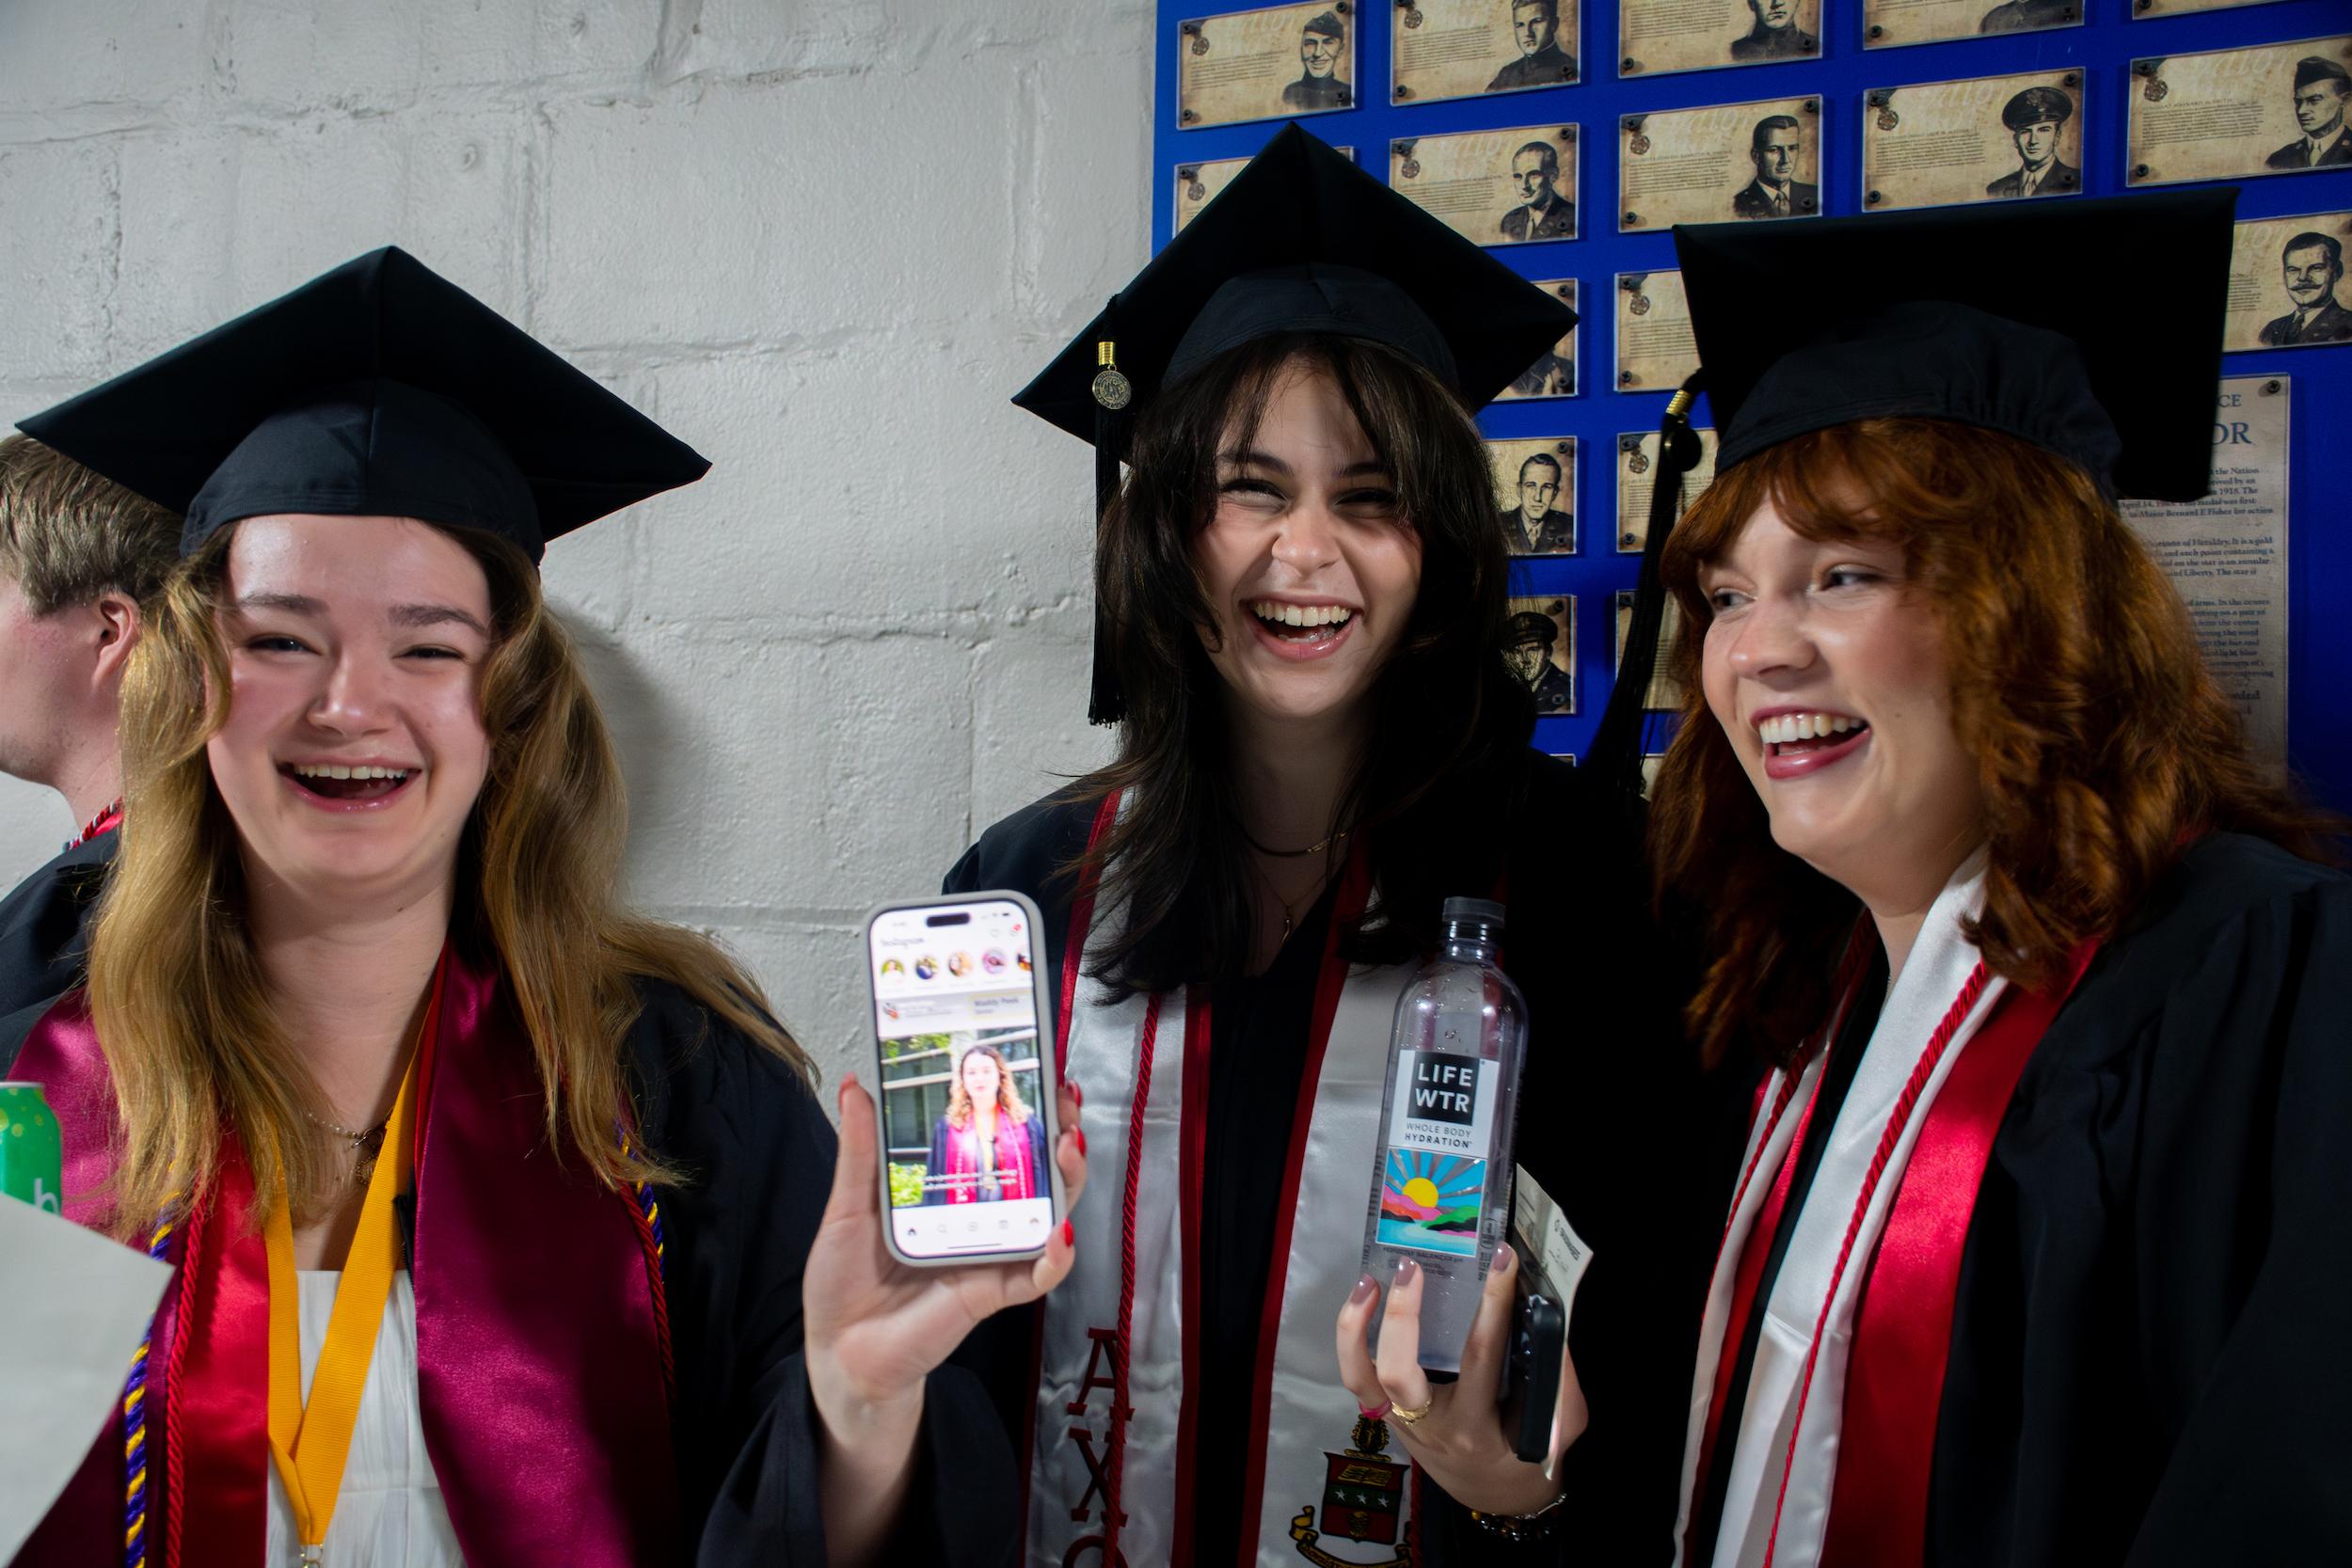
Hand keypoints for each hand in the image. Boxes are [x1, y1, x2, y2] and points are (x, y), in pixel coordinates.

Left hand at [804, 1073, 1087, 1560]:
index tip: (1038, 1072)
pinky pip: (1035, 1275)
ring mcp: (990, 1253)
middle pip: (1038, 1169)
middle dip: (1061, 1131)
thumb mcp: (848, 1207)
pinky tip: (1058, 1232)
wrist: (839, 1352)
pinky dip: (1054, 1256)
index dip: (1025, 1107)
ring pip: (1050, 1212)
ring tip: (1068, 1148)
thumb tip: (857, 1085)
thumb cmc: (843, 1280)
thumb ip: (859, 1151)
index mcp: (949, 1189)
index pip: (998, 1139)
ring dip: (1069, 1180)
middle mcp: (980, 1217)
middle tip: (1066, 1103)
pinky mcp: (990, 1292)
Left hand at [1334, 1245, 1587, 1515]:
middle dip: (1401, 1316)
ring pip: (1361, 1377)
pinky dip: (1353, 1340)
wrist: (1494, 1495)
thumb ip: (1558, 1379)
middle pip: (1398, 1372)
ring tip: (1368, 1280)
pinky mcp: (1387, 1416)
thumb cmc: (1529, 1456)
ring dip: (1356, 1327)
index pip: (1481, 1356)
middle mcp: (1431, 1425)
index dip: (1493, 1305)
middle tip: (1411, 1268)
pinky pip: (1359, 1378)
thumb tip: (1545, 1316)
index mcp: (1476, 1427)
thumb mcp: (1560, 1425)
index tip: (1502, 1261)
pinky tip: (1364, 1302)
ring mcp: (1402, 1422)